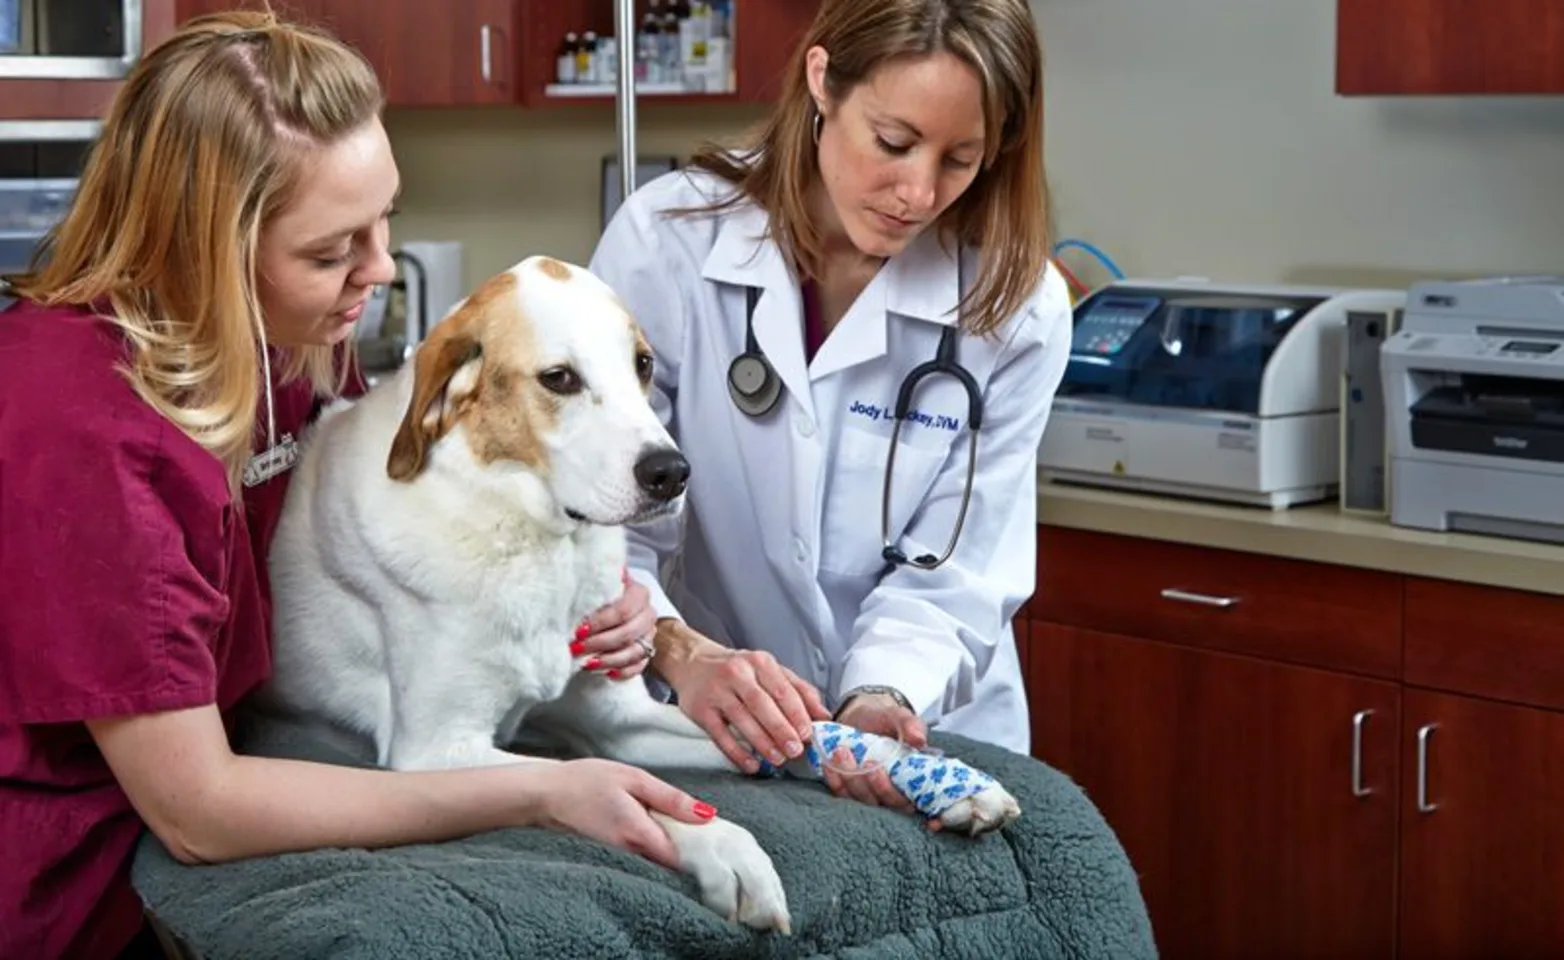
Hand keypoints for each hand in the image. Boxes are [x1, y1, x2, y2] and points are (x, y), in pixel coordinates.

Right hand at [530, 758, 716, 868]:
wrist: (548, 794)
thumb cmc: (588, 780)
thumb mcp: (634, 779)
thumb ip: (670, 799)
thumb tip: (706, 815)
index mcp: (639, 834)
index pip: (682, 858)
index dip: (705, 854)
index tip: (724, 845)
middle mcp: (633, 852)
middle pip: (675, 863)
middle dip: (698, 854)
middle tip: (719, 838)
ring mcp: (624, 855)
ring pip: (662, 860)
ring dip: (682, 849)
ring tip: (701, 833)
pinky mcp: (618, 851)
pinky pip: (649, 853)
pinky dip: (664, 845)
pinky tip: (672, 830)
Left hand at [572, 568, 656, 679]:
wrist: (618, 609)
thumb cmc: (605, 596)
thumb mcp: (601, 583)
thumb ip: (595, 578)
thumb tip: (582, 566)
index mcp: (639, 594)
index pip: (624, 609)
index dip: (601, 622)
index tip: (579, 630)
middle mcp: (647, 614)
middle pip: (628, 633)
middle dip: (599, 643)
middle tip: (576, 648)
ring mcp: (649, 635)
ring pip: (634, 652)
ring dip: (608, 660)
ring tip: (586, 664)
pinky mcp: (647, 653)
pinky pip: (640, 667)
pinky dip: (623, 672)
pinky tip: (607, 674)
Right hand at [663, 630, 830, 773]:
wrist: (692, 662)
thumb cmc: (738, 670)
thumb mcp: (769, 671)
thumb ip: (798, 690)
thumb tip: (825, 716)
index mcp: (759, 662)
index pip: (782, 689)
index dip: (796, 713)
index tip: (807, 733)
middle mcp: (737, 673)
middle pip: (762, 705)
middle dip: (781, 730)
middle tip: (795, 750)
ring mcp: (716, 692)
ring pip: (742, 720)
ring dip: (762, 743)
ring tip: (777, 759)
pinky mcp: (700, 710)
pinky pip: (720, 735)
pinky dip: (737, 753)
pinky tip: (751, 765)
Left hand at [824, 693, 930, 819]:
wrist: (863, 717)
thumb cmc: (887, 721)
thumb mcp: (900, 718)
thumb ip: (911, 725)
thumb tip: (919, 739)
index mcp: (911, 781)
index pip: (905, 801)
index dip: (890, 791)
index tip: (877, 769)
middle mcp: (891, 793)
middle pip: (880, 802)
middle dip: (868, 784)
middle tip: (860, 759)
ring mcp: (870, 794)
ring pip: (859, 800)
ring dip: (849, 780)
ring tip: (840, 752)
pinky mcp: (851, 791)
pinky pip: (842, 793)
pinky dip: (834, 780)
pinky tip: (828, 763)